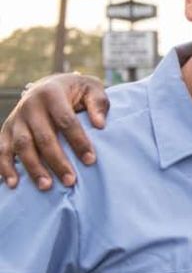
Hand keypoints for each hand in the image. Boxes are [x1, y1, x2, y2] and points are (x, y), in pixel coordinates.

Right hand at [0, 74, 108, 189]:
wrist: (49, 85)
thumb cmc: (76, 91)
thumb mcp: (91, 89)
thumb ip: (98, 104)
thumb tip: (100, 124)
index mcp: (51, 94)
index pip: (66, 120)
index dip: (78, 141)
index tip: (90, 160)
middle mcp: (30, 105)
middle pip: (43, 137)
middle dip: (57, 161)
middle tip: (70, 181)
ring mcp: (16, 118)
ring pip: (22, 146)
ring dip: (33, 168)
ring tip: (46, 186)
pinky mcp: (6, 130)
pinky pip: (2, 149)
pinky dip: (5, 167)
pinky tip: (13, 184)